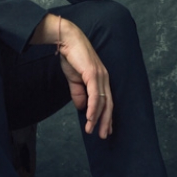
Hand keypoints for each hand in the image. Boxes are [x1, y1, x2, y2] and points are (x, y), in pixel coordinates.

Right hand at [43, 16, 113, 137]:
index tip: (106, 129)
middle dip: (107, 121)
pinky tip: (90, 118)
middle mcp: (104, 78)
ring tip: (92, 130)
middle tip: (104, 135)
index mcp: (101, 79)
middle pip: (109, 104)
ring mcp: (100, 76)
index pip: (107, 101)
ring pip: (102, 102)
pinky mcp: (93, 74)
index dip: (107, 116)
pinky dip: (93, 108)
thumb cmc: (72, 57)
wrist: (67, 41)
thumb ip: (78, 93)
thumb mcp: (74, 80)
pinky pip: (95, 95)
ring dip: (97, 118)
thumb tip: (81, 108)